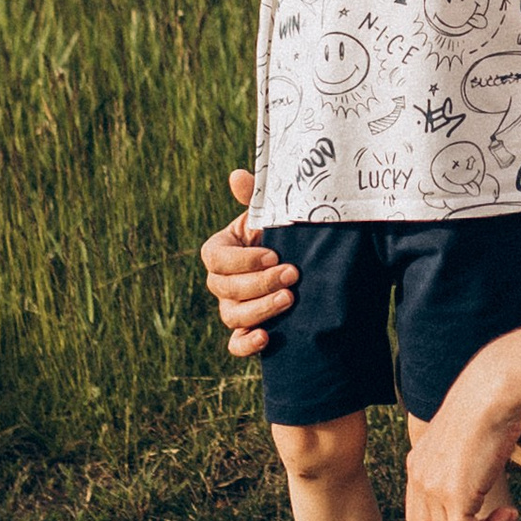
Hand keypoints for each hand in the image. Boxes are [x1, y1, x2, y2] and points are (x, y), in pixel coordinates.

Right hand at [201, 168, 296, 356]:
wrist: (304, 261)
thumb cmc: (282, 233)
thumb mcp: (271, 213)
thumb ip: (255, 196)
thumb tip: (236, 175)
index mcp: (220, 249)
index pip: (216, 258)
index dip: (242, 260)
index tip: (272, 254)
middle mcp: (221, 281)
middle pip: (224, 288)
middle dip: (258, 283)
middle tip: (292, 275)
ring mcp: (231, 307)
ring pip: (231, 316)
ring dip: (259, 310)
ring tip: (290, 300)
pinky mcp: (246, 330)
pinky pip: (236, 345)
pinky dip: (246, 345)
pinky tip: (266, 338)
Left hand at [404, 370, 520, 520]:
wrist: (492, 391)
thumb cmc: (490, 403)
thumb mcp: (468, 435)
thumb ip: (463, 458)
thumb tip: (482, 467)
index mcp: (418, 464)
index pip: (418, 517)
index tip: (477, 508)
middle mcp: (419, 479)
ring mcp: (433, 490)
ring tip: (504, 516)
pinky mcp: (454, 496)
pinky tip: (511, 514)